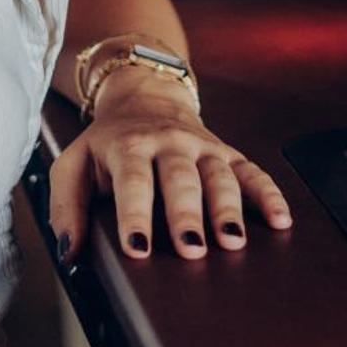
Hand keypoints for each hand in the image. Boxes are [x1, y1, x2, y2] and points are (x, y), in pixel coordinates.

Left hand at [48, 68, 291, 263]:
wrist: (144, 95)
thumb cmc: (107, 142)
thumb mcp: (73, 164)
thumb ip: (66, 207)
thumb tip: (69, 251)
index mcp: (128, 145)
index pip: (132, 180)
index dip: (135, 214)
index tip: (138, 248)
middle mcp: (169, 143)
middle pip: (181, 178)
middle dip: (187, 214)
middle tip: (191, 249)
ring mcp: (202, 146)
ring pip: (219, 175)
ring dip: (228, 208)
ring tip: (233, 241)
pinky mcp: (226, 151)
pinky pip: (251, 171)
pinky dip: (268, 194)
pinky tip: (280, 219)